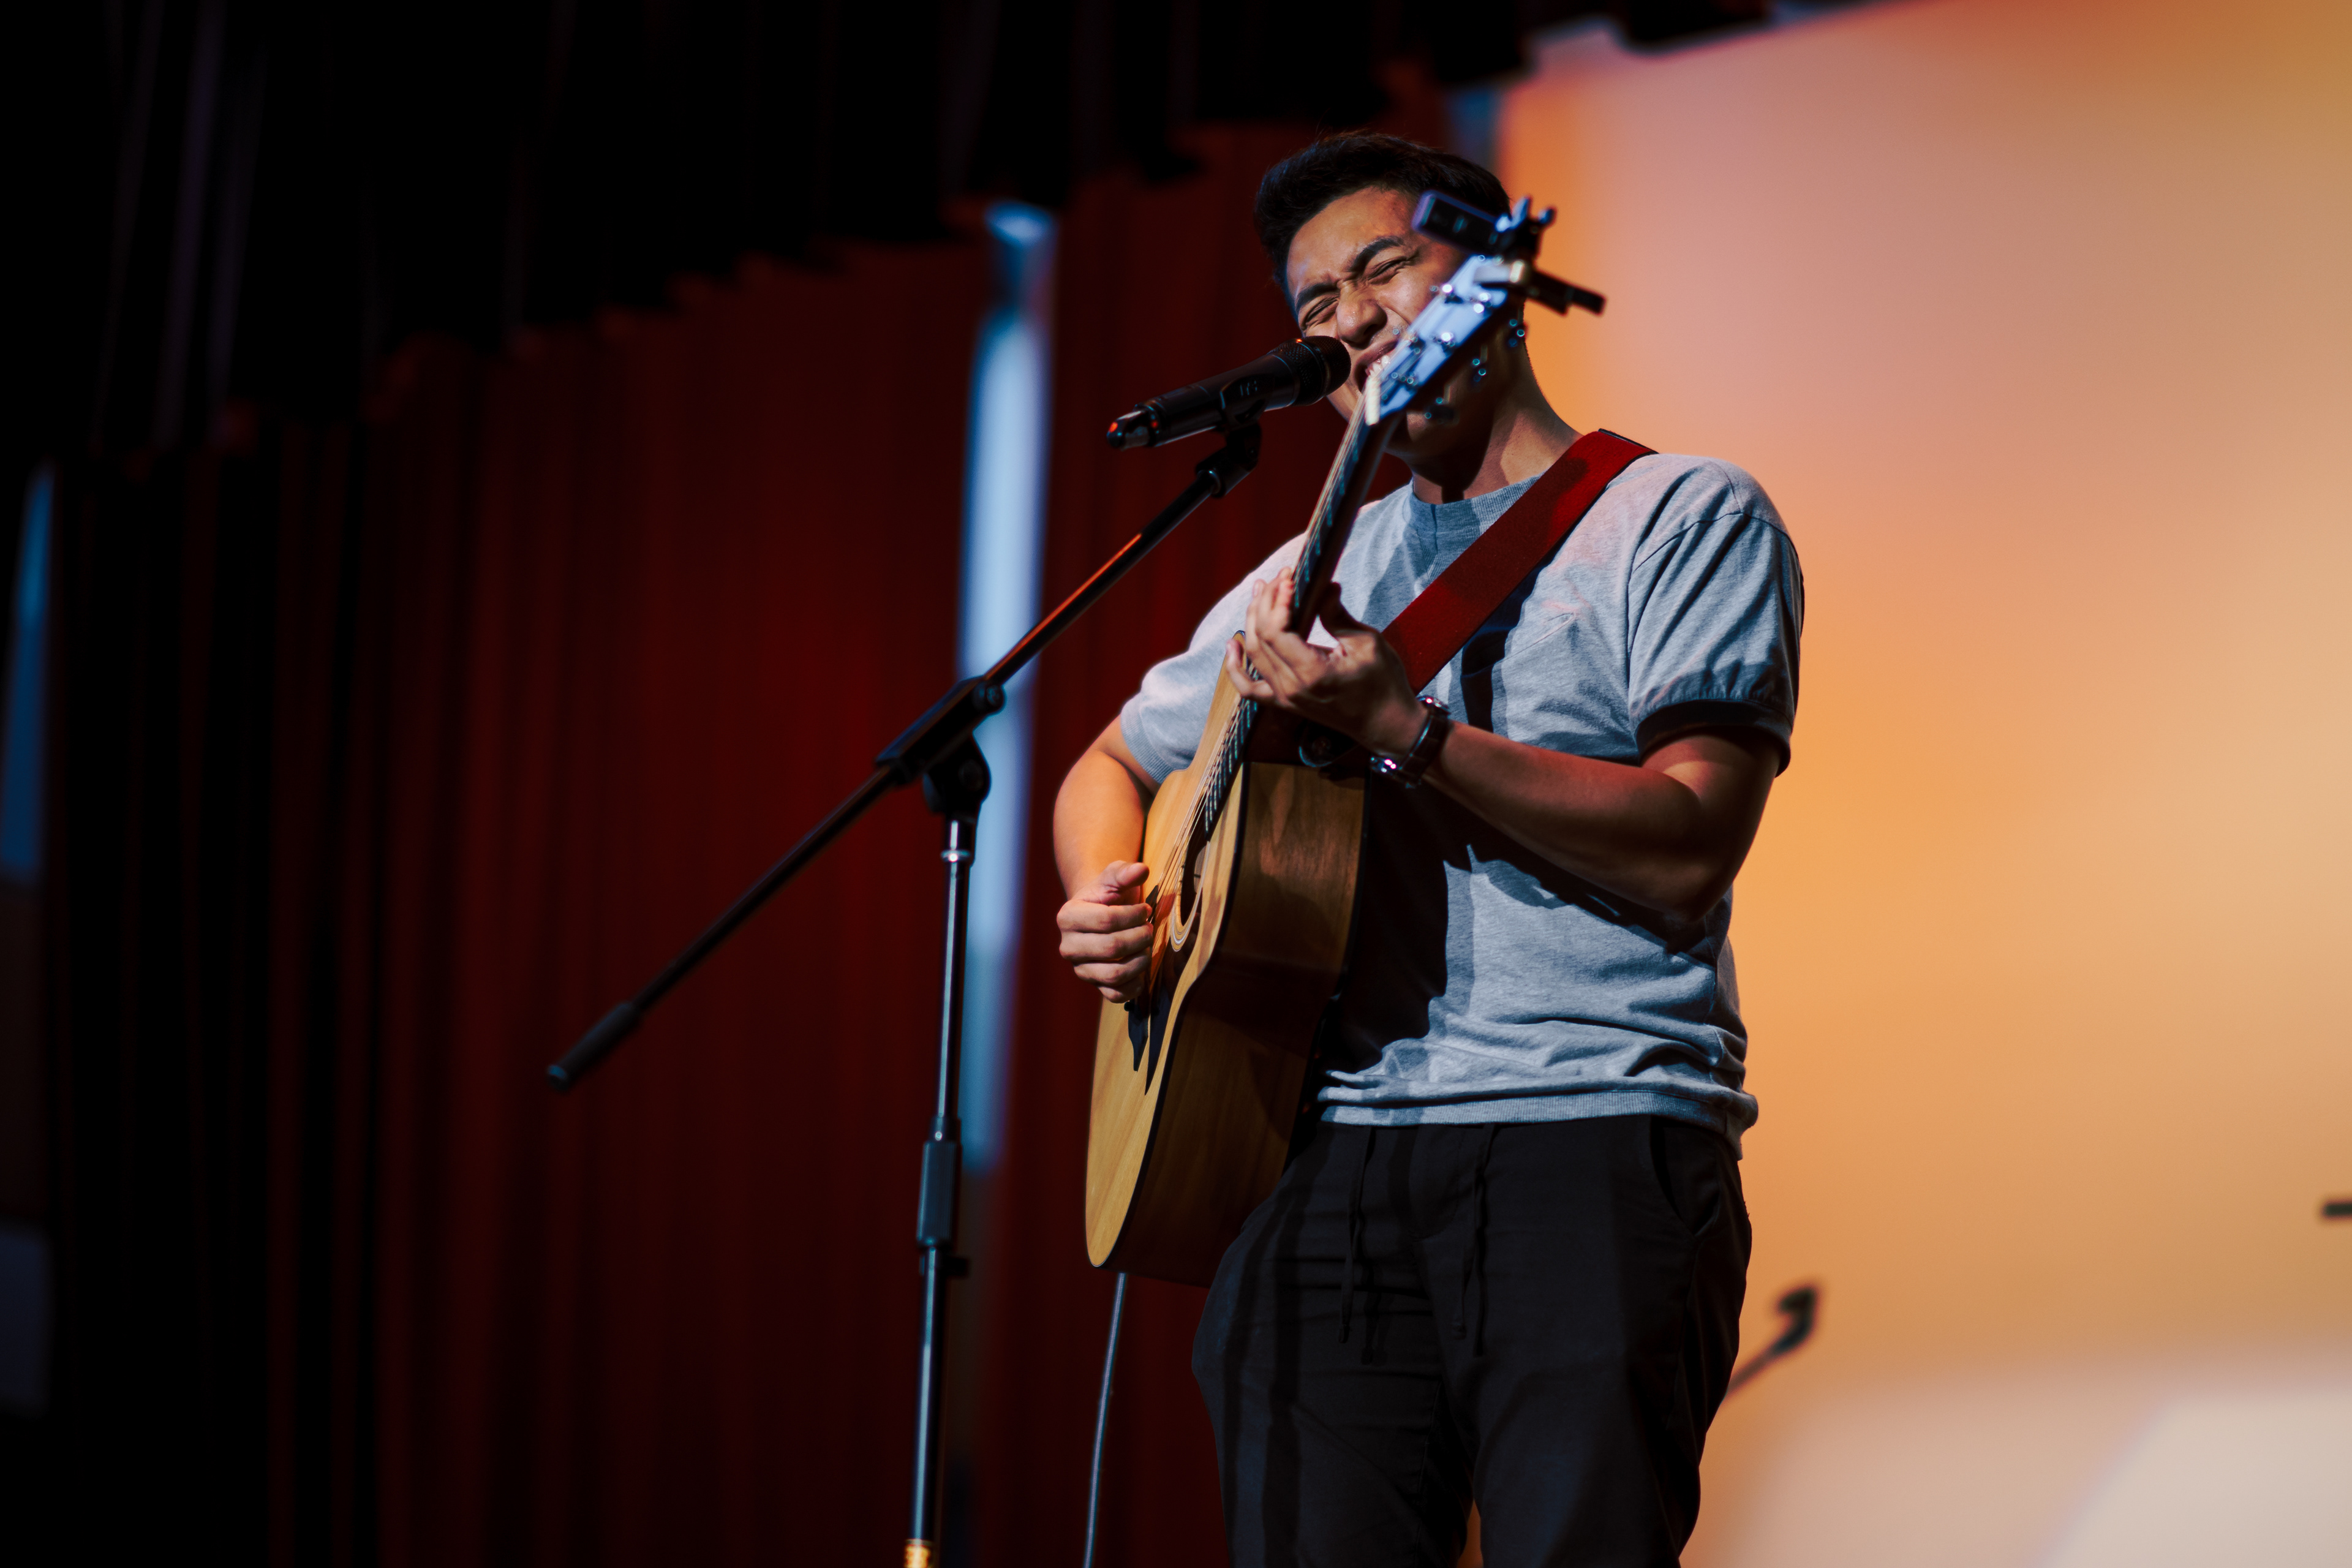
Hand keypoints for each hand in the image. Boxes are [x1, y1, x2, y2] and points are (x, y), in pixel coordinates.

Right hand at [1057, 860, 1152, 1001]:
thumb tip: (1141, 870)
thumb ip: (1125, 872)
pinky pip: (1115, 995)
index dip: (1133, 915)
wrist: (1101, 915)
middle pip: (1112, 948)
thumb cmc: (1108, 895)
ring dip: (1140, 960)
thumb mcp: (1113, 878)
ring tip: (1147, 946)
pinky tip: (1141, 969)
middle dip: (1140, 937)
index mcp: (1067, 917)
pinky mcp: (1094, 985)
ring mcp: (1080, 969)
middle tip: (1150, 928)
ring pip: (1115, 974)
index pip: (1106, 920)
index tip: (1145, 909)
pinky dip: (1134, 985)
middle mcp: (1068, 947)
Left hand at [1222, 569, 1424, 754]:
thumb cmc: (1383, 683)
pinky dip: (1235, 668)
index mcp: (1311, 673)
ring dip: (1253, 620)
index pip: (1277, 630)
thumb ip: (1337, 616)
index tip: (1290, 578)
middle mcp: (1291, 688)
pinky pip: (1249, 688)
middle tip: (1279, 577)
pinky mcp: (1285, 703)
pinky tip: (1233, 645)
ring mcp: (1285, 698)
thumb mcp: (1367, 643)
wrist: (1385, 724)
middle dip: (1266, 602)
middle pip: (1261, 637)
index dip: (1278, 599)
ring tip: (1260, 592)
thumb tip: (1325, 586)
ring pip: (1254, 654)